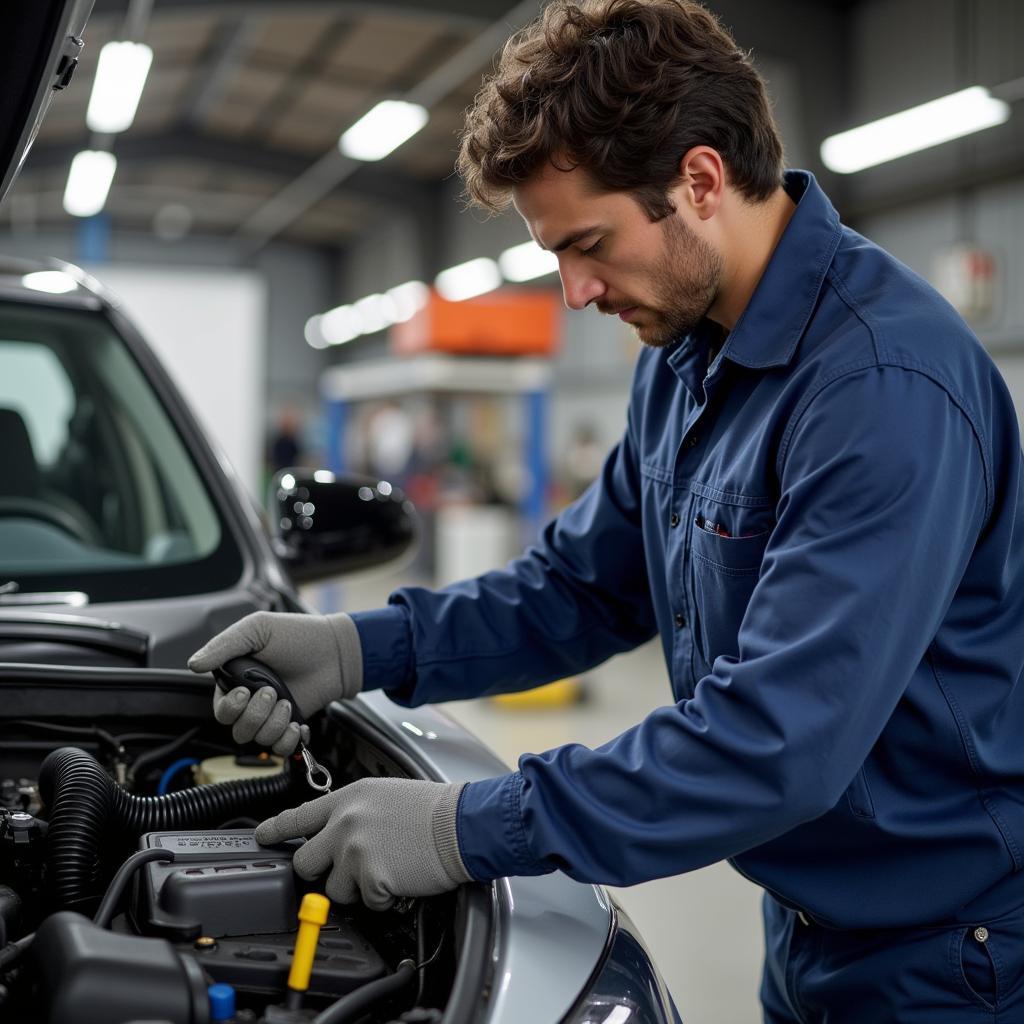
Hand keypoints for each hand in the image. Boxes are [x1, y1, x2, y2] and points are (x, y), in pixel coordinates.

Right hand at [188, 610, 362, 754]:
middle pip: (237, 729)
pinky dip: (289, 740)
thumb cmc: (296, 635)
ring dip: (274, 724)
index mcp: (237, 680)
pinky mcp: (291, 725)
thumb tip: (194, 664)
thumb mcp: (257, 629)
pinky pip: (281, 748)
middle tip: (272, 692)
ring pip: (258, 739)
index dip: (230, 706)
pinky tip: (298, 724)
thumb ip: (224, 645)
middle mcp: (251, 701)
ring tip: (288, 703)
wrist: (335, 649)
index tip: (245, 691)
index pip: (221, 709)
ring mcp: (271, 715)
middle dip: (255, 715)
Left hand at [255, 778, 470, 910]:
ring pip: (334, 889)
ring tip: (386, 867)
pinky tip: (401, 877)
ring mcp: (355, 851)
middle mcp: (344, 823)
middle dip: (322, 871)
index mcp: (348, 799)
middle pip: (305, 861)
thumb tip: (335, 834)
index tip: (261, 836)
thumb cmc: (432, 809)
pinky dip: (383, 898)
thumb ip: (353, 812)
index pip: (299, 815)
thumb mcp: (384, 795)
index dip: (275, 829)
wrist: (461, 823)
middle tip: (347, 869)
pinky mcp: (370, 878)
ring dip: (357, 887)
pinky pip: (366, 902)